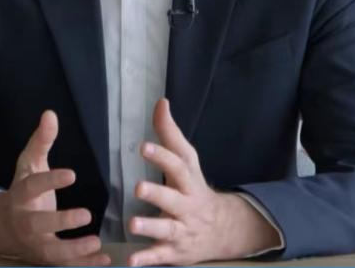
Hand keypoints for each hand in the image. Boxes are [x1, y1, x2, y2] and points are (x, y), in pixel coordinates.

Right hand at [0, 110, 108, 265]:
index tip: (72, 174)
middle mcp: (25, 222)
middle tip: (86, 214)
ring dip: (74, 251)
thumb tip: (50, 113)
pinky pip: (64, 265)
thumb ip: (41, 141)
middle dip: (60, 222)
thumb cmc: (21, 191)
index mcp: (20, 196)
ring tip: (96, 243)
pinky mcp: (45, 259)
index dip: (50, 181)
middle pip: (38, 225)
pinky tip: (105, 260)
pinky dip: (83, 266)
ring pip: (51, 252)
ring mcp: (34, 244)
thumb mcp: (28, 164)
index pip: (33, 188)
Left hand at [126, 99, 280, 265]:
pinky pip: (160, 257)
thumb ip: (170, 134)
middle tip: (138, 188)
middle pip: (173, 200)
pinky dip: (147, 260)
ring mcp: (182, 231)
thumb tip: (161, 102)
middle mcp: (186, 207)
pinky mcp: (175, 252)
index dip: (162, 156)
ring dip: (150, 228)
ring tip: (132, 224)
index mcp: (188, 182)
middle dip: (157, 194)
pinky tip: (131, 262)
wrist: (224, 230)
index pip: (177, 166)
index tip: (144, 146)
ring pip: (167, 231)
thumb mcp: (188, 161)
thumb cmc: (195, 189)